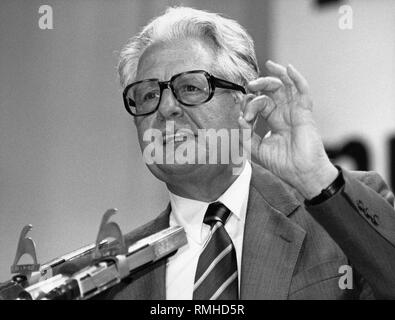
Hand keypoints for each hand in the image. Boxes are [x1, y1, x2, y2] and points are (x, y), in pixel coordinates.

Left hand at [239, 60, 337, 198]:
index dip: (249, 105)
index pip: (260, 103)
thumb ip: (247, 135)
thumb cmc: (283, 164)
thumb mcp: (258, 150)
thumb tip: (239, 119)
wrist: (301, 174)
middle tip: (249, 86)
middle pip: (272, 91)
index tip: (243, 117)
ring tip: (265, 70)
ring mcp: (295, 112)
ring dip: (274, 76)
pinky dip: (297, 78)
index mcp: (274, 120)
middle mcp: (284, 113)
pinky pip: (303, 92)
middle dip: (259, 85)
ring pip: (286, 86)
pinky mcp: (305, 113)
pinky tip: (288, 68)